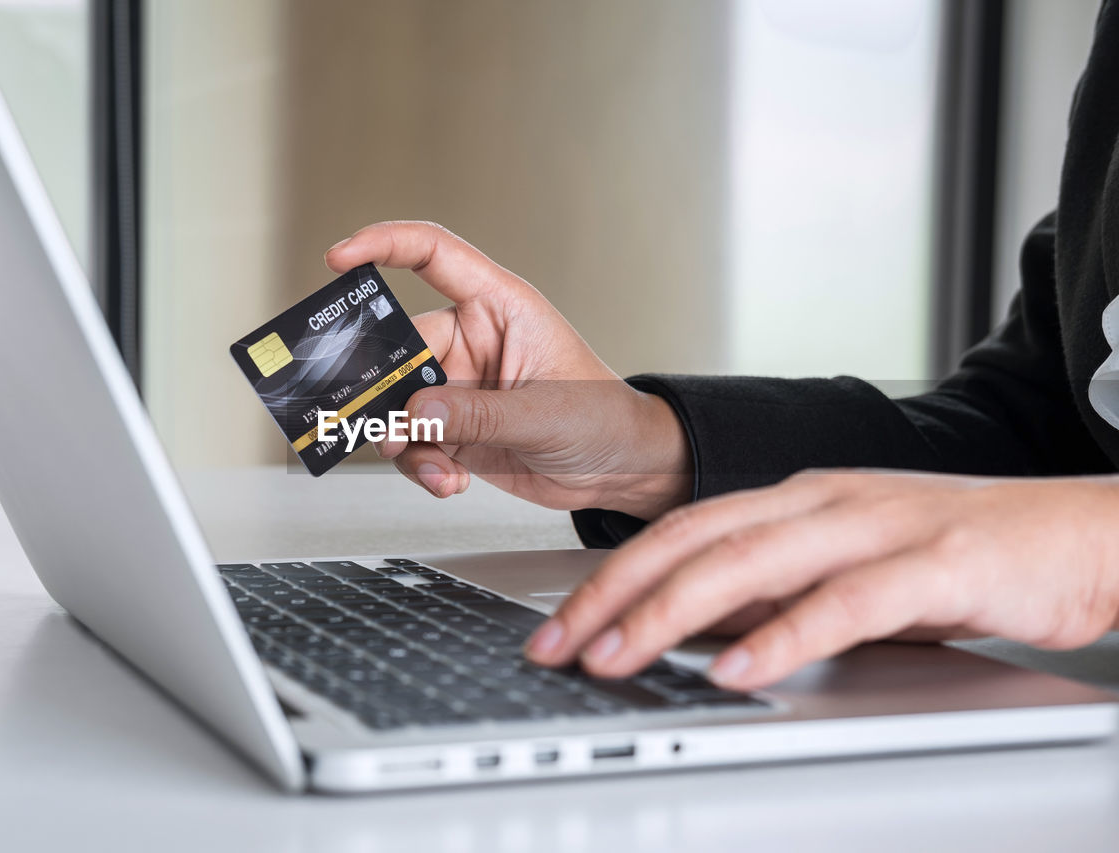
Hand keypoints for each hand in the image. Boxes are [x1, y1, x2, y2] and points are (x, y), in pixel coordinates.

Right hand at [325, 221, 692, 518]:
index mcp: (499, 307)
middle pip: (400, 347)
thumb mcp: (543, 413)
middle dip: (383, 389)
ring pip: (399, 403)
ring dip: (404, 439)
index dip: (383, 245)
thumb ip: (477, 415)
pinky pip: (414, 441)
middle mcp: (472, 341)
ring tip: (436, 466)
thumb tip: (416, 415)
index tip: (339, 259)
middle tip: (379, 422)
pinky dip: (422, 465)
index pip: (433, 255)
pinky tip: (451, 480)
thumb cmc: (603, 418)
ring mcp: (460, 386)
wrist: (620, 470)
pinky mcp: (456, 428)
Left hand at [524, 470, 1118, 687]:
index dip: (609, 576)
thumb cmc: (962, 553)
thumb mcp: (850, 567)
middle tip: (558, 647)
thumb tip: (697, 627)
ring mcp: (876, 525)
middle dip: (613, 596)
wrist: (1081, 534)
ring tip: (616, 657)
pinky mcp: (935, 562)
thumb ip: (780, 588)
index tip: (558, 625)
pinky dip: (782, 637)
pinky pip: (842, 601)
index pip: (680, 531)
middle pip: (693, 542)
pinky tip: (737, 669)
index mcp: (797, 499)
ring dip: (669, 614)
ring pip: (749, 562)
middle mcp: (823, 501)